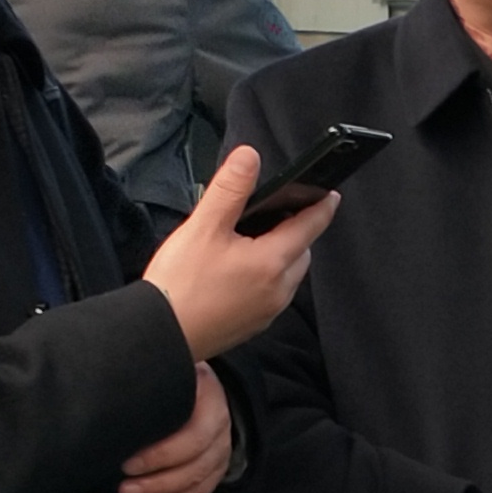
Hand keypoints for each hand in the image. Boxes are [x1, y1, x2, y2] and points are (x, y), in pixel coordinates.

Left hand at [117, 366, 231, 492]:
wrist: (201, 385)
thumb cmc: (176, 378)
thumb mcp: (169, 370)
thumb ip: (149, 381)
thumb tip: (110, 396)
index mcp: (211, 402)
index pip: (193, 437)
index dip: (160, 456)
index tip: (127, 463)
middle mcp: (221, 429)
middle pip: (195, 466)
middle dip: (157, 482)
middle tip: (124, 487)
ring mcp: (222, 452)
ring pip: (196, 484)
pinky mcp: (215, 470)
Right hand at [140, 145, 337, 362]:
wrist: (160, 335)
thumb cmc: (180, 284)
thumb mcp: (203, 227)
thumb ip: (230, 189)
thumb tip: (250, 157)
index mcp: (272, 262)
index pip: (310, 226)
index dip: (322, 206)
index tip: (330, 194)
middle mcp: (278, 290)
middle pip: (301, 252)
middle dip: (295, 231)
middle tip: (274, 214)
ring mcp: (267, 311)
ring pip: (288, 274)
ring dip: (280, 255)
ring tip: (250, 241)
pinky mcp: (252, 325)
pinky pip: (272, 294)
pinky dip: (266, 277)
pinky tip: (238, 272)